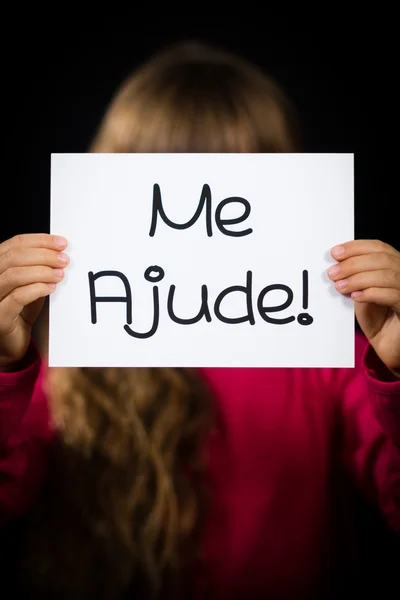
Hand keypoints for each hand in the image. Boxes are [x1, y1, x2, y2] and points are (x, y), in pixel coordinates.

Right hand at [0, 234, 68, 369]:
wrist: (11, 344)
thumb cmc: (20, 311)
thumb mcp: (30, 284)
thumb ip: (38, 268)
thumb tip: (60, 252)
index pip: (13, 244)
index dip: (39, 240)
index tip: (62, 243)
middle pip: (13, 257)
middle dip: (44, 255)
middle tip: (64, 260)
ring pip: (14, 275)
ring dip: (42, 271)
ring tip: (60, 274)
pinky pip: (18, 297)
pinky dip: (37, 288)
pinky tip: (52, 287)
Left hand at [328, 239, 399, 376]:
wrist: (387, 344)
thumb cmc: (376, 318)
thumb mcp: (361, 292)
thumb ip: (354, 277)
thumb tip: (335, 265)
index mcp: (395, 265)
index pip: (378, 247)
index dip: (356, 247)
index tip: (335, 252)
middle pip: (382, 259)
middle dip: (353, 263)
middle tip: (333, 272)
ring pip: (387, 275)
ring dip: (358, 279)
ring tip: (340, 286)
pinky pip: (392, 295)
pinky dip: (371, 293)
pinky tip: (356, 297)